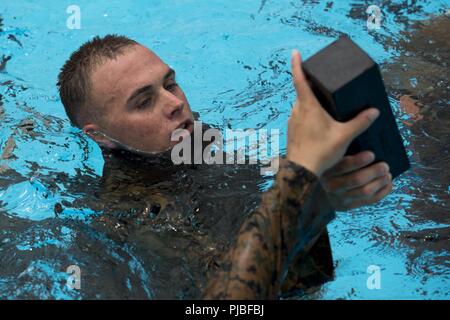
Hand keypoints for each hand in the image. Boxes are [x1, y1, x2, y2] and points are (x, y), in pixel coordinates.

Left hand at [287, 50, 379, 177]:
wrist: (301, 171)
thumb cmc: (321, 152)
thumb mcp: (345, 136)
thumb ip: (360, 122)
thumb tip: (374, 112)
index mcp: (308, 106)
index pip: (300, 80)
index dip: (297, 65)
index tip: (295, 53)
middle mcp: (297, 111)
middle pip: (301, 92)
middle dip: (309, 84)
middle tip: (319, 80)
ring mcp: (292, 121)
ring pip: (300, 105)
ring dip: (308, 101)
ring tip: (323, 104)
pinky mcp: (292, 131)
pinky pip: (299, 117)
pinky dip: (307, 114)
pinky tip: (317, 123)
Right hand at [320, 151, 392, 209]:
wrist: (319, 193)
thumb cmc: (330, 170)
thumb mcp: (330, 161)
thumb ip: (342, 153)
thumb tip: (364, 141)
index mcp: (327, 171)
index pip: (343, 166)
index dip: (359, 161)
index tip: (372, 154)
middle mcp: (332, 186)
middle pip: (357, 180)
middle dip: (374, 172)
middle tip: (385, 165)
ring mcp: (340, 198)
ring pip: (365, 191)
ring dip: (380, 182)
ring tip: (388, 175)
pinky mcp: (349, 206)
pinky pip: (370, 200)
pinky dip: (383, 191)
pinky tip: (387, 184)